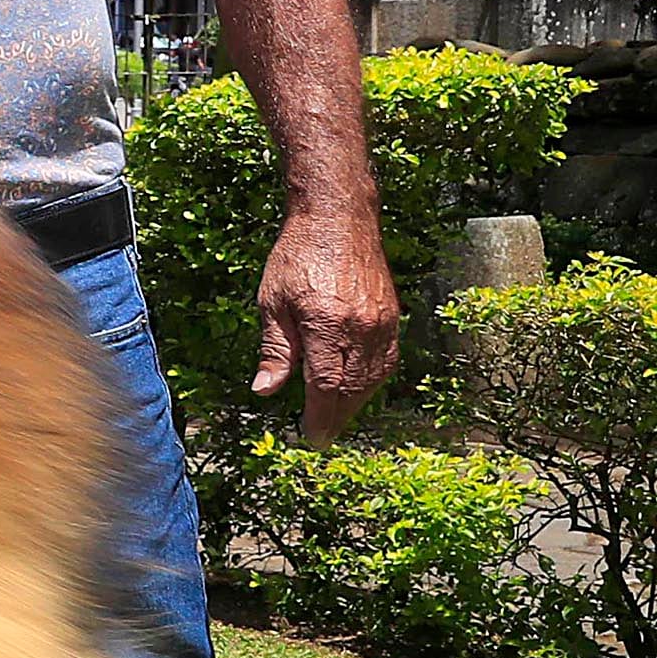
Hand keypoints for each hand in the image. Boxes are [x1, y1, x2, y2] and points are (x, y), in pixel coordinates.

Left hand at [252, 204, 399, 446]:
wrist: (338, 220)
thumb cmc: (297, 257)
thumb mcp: (272, 303)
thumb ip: (275, 350)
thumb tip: (266, 392)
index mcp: (327, 325)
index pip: (326, 386)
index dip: (319, 417)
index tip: (311, 437)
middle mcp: (362, 328)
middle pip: (354, 388)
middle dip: (337, 417)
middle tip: (322, 436)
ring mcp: (383, 323)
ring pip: (374, 378)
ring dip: (355, 403)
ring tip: (335, 417)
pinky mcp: (393, 316)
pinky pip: (387, 360)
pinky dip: (372, 381)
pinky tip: (357, 389)